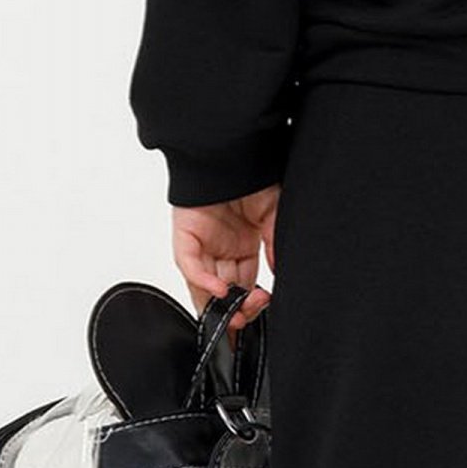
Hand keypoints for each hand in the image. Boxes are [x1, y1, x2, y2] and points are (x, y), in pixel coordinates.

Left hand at [170, 184, 279, 329]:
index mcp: (243, 244)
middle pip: (223, 292)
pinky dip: (204, 281)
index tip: (263, 311)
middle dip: (235, 311)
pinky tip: (222, 291)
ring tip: (235, 316)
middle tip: (247, 321)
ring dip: (218, 305)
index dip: (251, 303)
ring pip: (203, 286)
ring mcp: (201, 243)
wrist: (232, 146)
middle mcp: (220, 248)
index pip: (244, 284)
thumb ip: (276, 244)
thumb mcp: (274, 213)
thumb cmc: (252, 172)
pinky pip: (191, 265)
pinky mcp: (185, 235)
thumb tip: (280, 272)